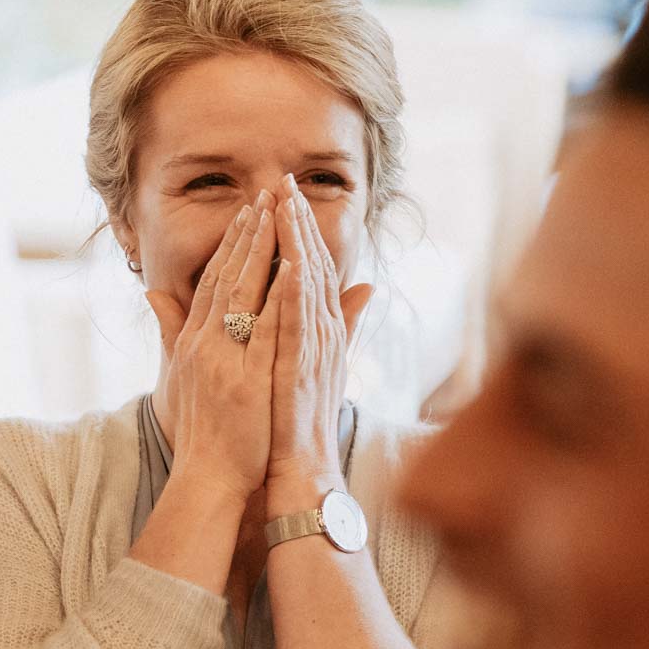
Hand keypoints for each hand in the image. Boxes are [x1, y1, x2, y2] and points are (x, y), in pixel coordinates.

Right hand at [145, 189, 284, 506]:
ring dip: (261, 250)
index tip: (249, 211)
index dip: (230, 243)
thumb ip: (171, 329)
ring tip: (278, 214)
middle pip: (226, 276)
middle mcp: (204, 342)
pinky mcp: (247, 377)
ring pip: (244, 293)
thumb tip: (152, 292)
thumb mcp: (179, 374)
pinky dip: (277, 297)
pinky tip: (291, 267)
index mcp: (192, 340)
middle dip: (247, 232)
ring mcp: (224, 358)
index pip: (212, 280)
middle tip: (266, 194)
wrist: (209, 476)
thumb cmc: (201, 430)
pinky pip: (265, 329)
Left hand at [265, 174, 374, 512]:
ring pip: (306, 287)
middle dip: (299, 222)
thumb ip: (328, 324)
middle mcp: (320, 334)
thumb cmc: (294, 419)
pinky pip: (298, 326)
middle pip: (311, 266)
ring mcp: (312, 351)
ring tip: (287, 204)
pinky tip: (290, 263)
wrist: (298, 468)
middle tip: (286, 179)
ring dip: (298, 244)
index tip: (287, 192)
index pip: (309, 267)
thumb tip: (362, 288)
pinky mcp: (299, 370)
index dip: (300, 229)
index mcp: (317, 330)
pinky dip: (296, 293)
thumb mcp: (310, 363)